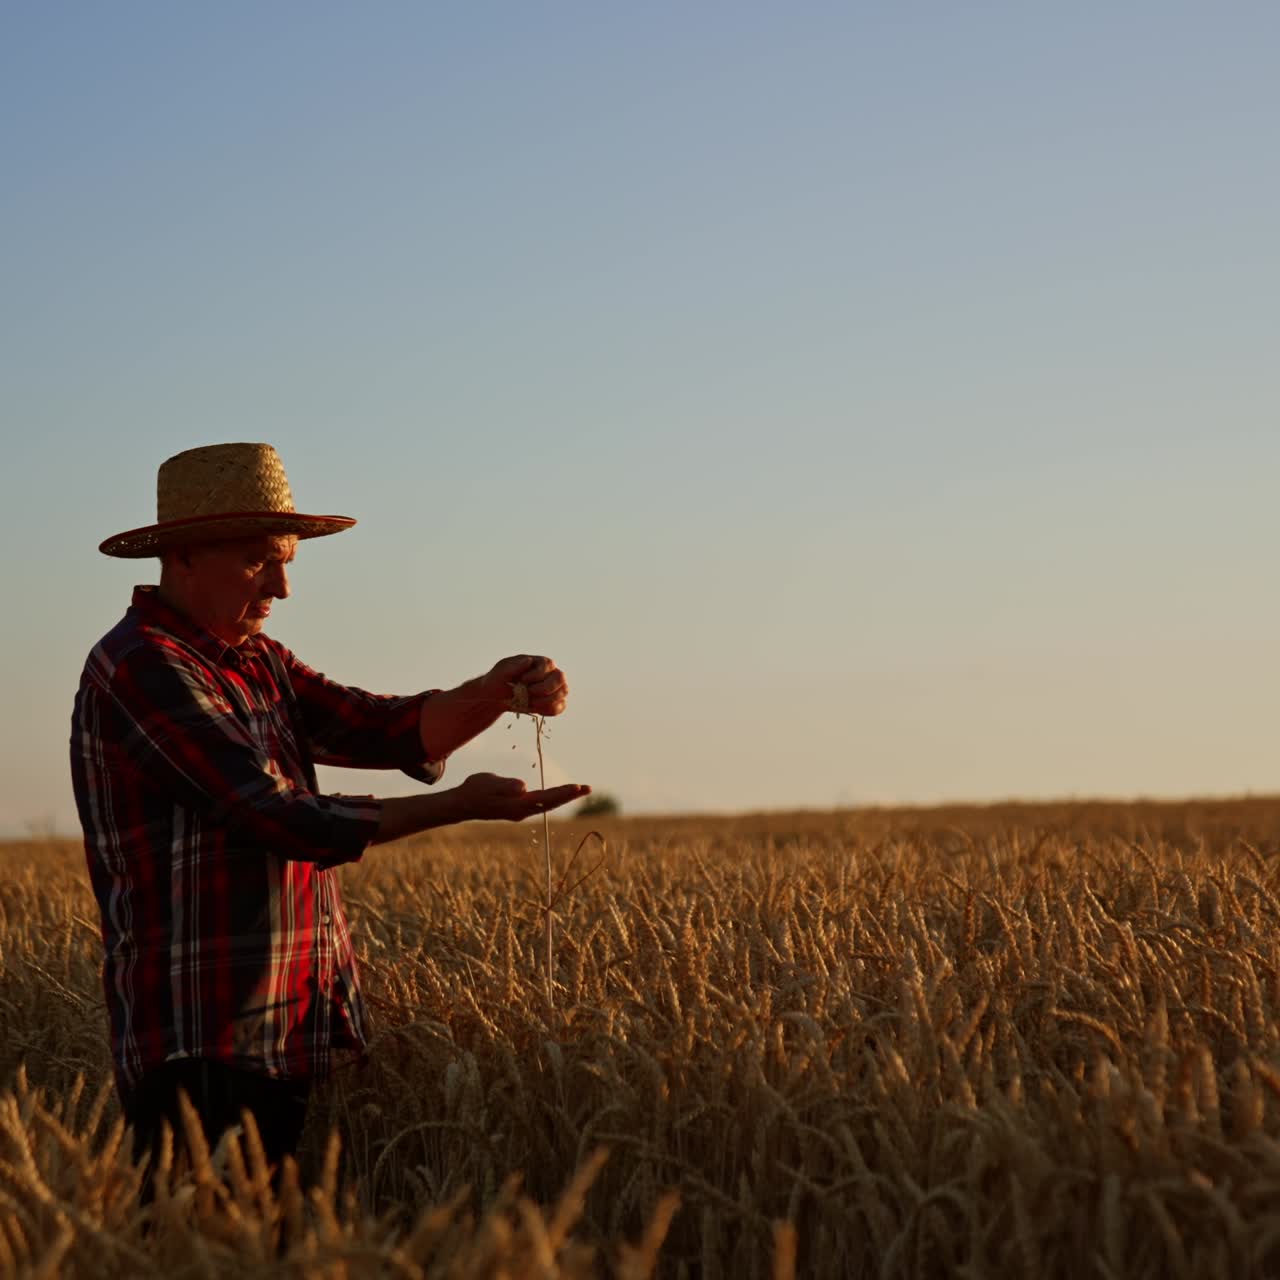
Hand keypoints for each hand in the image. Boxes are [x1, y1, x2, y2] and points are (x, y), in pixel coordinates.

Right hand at [454, 773, 589, 822]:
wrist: (462, 804)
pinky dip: (553, 798)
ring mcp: (520, 811)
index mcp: (519, 805)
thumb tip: (523, 788)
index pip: (547, 798)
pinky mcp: (516, 809)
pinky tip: (557, 795)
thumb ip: (506, 786)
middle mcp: (522, 811)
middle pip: (552, 803)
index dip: (564, 792)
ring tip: (578, 790)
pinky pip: (540, 804)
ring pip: (547, 804)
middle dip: (570, 795)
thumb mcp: (489, 783)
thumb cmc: (475, 790)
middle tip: (588, 788)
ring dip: (563, 797)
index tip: (579, 787)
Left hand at [483, 655, 569, 715]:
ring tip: (530, 702)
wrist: (498, 697)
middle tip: (528, 693)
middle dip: (544, 688)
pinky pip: (560, 707)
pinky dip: (548, 710)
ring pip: (562, 693)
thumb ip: (513, 665)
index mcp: (540, 662)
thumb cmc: (500, 680)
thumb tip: (529, 660)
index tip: (522, 680)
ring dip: (546, 701)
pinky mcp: (555, 702)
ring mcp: (556, 688)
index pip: (548, 665)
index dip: (537, 674)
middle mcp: (551, 673)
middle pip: (560, 678)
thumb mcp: (501, 671)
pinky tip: (535, 708)